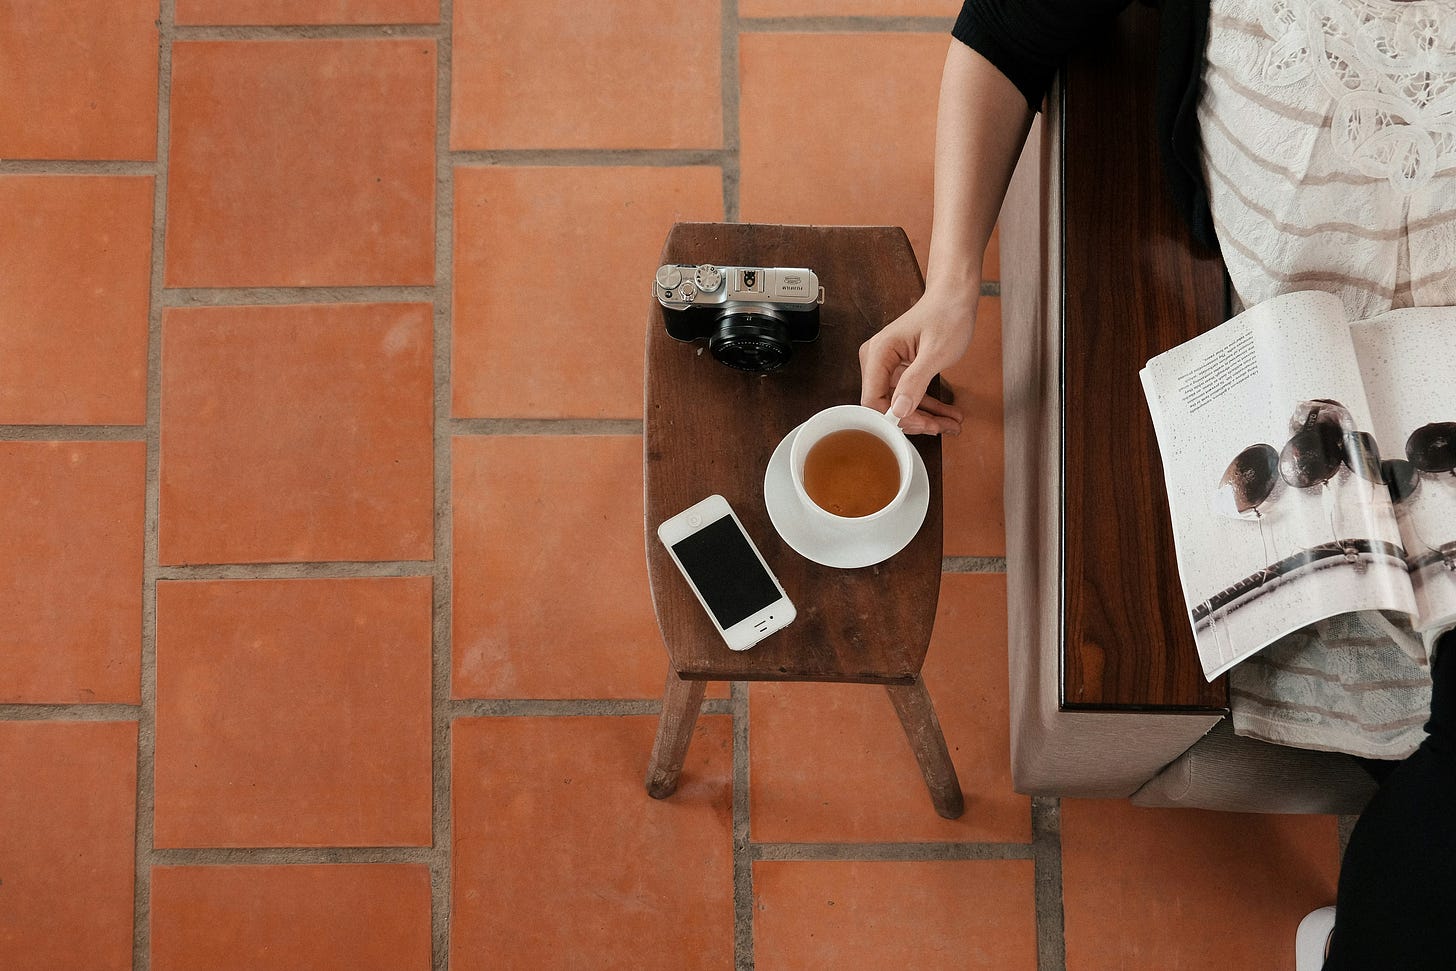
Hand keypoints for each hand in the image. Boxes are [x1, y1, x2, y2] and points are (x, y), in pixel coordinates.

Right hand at [858, 286, 976, 435]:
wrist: (954, 296)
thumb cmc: (946, 315)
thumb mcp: (936, 352)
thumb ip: (915, 382)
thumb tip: (898, 411)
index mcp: (879, 354)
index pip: (873, 400)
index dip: (896, 418)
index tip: (922, 425)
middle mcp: (877, 361)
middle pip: (886, 405)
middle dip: (915, 420)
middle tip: (942, 427)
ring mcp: (887, 366)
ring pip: (900, 403)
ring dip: (926, 416)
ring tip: (951, 424)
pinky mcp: (899, 369)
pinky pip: (910, 394)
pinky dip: (929, 406)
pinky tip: (947, 415)